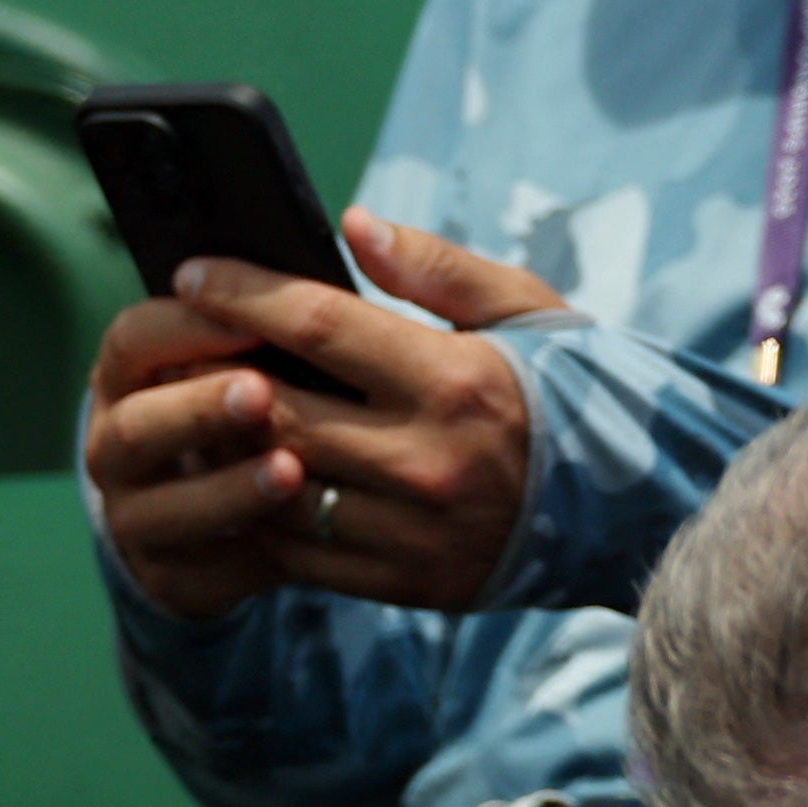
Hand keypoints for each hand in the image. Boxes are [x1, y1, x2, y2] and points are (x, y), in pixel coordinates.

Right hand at [83, 279, 310, 622]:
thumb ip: (333, 290)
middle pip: (138, 423)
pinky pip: (198, 570)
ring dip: (223, 487)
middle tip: (260, 392)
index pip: (138, 337)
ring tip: (289, 468)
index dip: (188, 325)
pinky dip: (244, 555)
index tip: (250, 316)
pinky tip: (299, 539)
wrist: (290, 496)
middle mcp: (124, 437)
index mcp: (144, 367)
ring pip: (158, 506)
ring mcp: (140, 510)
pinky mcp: (175, 573)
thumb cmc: (303, 389)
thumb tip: (362, 224)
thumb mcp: (316, 338)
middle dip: (199, 408)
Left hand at [86, 211, 564, 621]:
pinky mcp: (404, 582)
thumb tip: (351, 224)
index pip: (321, 325)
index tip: (192, 271)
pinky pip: (295, 551)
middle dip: (211, 372)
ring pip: (272, 487)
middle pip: (277, 410)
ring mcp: (413, 530)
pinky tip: (237, 478)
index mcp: (461, 379)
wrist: (634, 508)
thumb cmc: (572, 391)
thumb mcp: (528, 312)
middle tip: (173, 346)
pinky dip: (254, 512)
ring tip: (191, 413)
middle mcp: (431, 458)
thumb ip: (437, 269)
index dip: (244, 293)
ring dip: (219, 450)